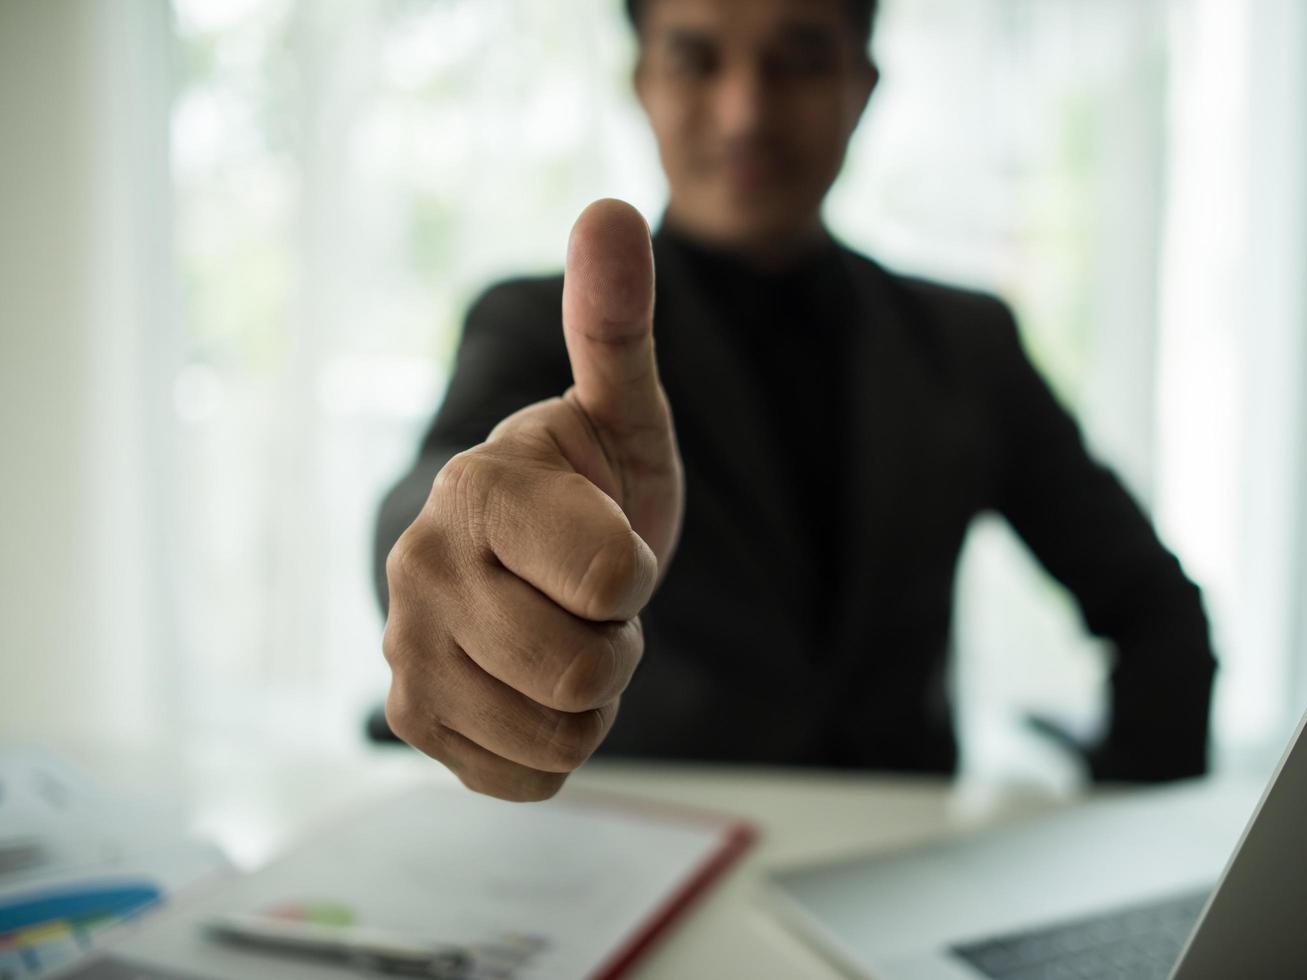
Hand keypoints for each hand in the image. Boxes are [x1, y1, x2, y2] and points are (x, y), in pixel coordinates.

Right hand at [381, 199, 682, 800]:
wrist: (534, 561)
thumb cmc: (592, 483)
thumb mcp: (625, 415)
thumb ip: (616, 326)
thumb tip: (609, 207)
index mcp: (479, 486)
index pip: (613, 579)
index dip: (638, 572)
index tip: (611, 540)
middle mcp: (420, 566)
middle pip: (583, 673)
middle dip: (617, 643)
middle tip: (589, 601)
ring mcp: (405, 651)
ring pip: (559, 734)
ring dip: (593, 698)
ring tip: (563, 636)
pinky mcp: (411, 722)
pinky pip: (526, 776)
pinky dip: (556, 745)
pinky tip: (532, 687)